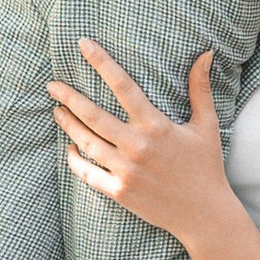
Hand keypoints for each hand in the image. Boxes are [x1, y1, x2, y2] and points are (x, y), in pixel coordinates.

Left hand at [50, 43, 234, 243]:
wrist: (205, 215)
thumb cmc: (206, 167)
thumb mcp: (207, 125)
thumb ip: (200, 89)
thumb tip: (206, 53)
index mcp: (156, 126)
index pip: (123, 86)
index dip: (102, 62)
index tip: (83, 45)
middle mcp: (137, 146)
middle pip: (93, 115)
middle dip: (69, 97)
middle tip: (52, 84)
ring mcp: (125, 170)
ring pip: (87, 142)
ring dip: (68, 125)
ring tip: (57, 111)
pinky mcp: (119, 191)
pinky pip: (88, 173)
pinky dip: (75, 160)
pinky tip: (70, 148)